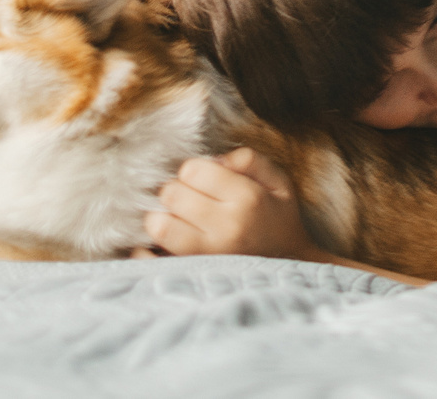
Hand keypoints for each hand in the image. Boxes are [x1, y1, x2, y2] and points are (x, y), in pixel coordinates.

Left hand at [141, 148, 320, 261]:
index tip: (203, 180)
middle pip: (171, 194)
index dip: (194, 170)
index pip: (192, 170)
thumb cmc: (279, 220)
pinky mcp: (194, 276)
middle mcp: (225, 228)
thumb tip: (214, 160)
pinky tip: (158, 245)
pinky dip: (146, 251)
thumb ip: (248, 160)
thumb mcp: (278, 182)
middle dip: (175, 190)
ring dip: (161, 217)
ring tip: (176, 219)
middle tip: (188, 199)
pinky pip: (153, 261)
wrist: (289, 267)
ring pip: (158, 227)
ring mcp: (208, 256)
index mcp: (246, 199)